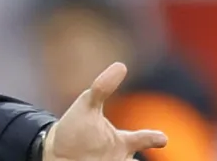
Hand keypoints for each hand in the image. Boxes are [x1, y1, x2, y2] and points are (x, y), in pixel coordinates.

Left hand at [43, 62, 167, 160]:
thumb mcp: (86, 106)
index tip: (161, 137)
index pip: (144, 139)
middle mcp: (122, 159)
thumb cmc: (75, 128)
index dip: (153, 137)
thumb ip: (102, 88)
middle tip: (147, 156)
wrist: (55, 152)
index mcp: (123, 142)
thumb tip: (121, 65)